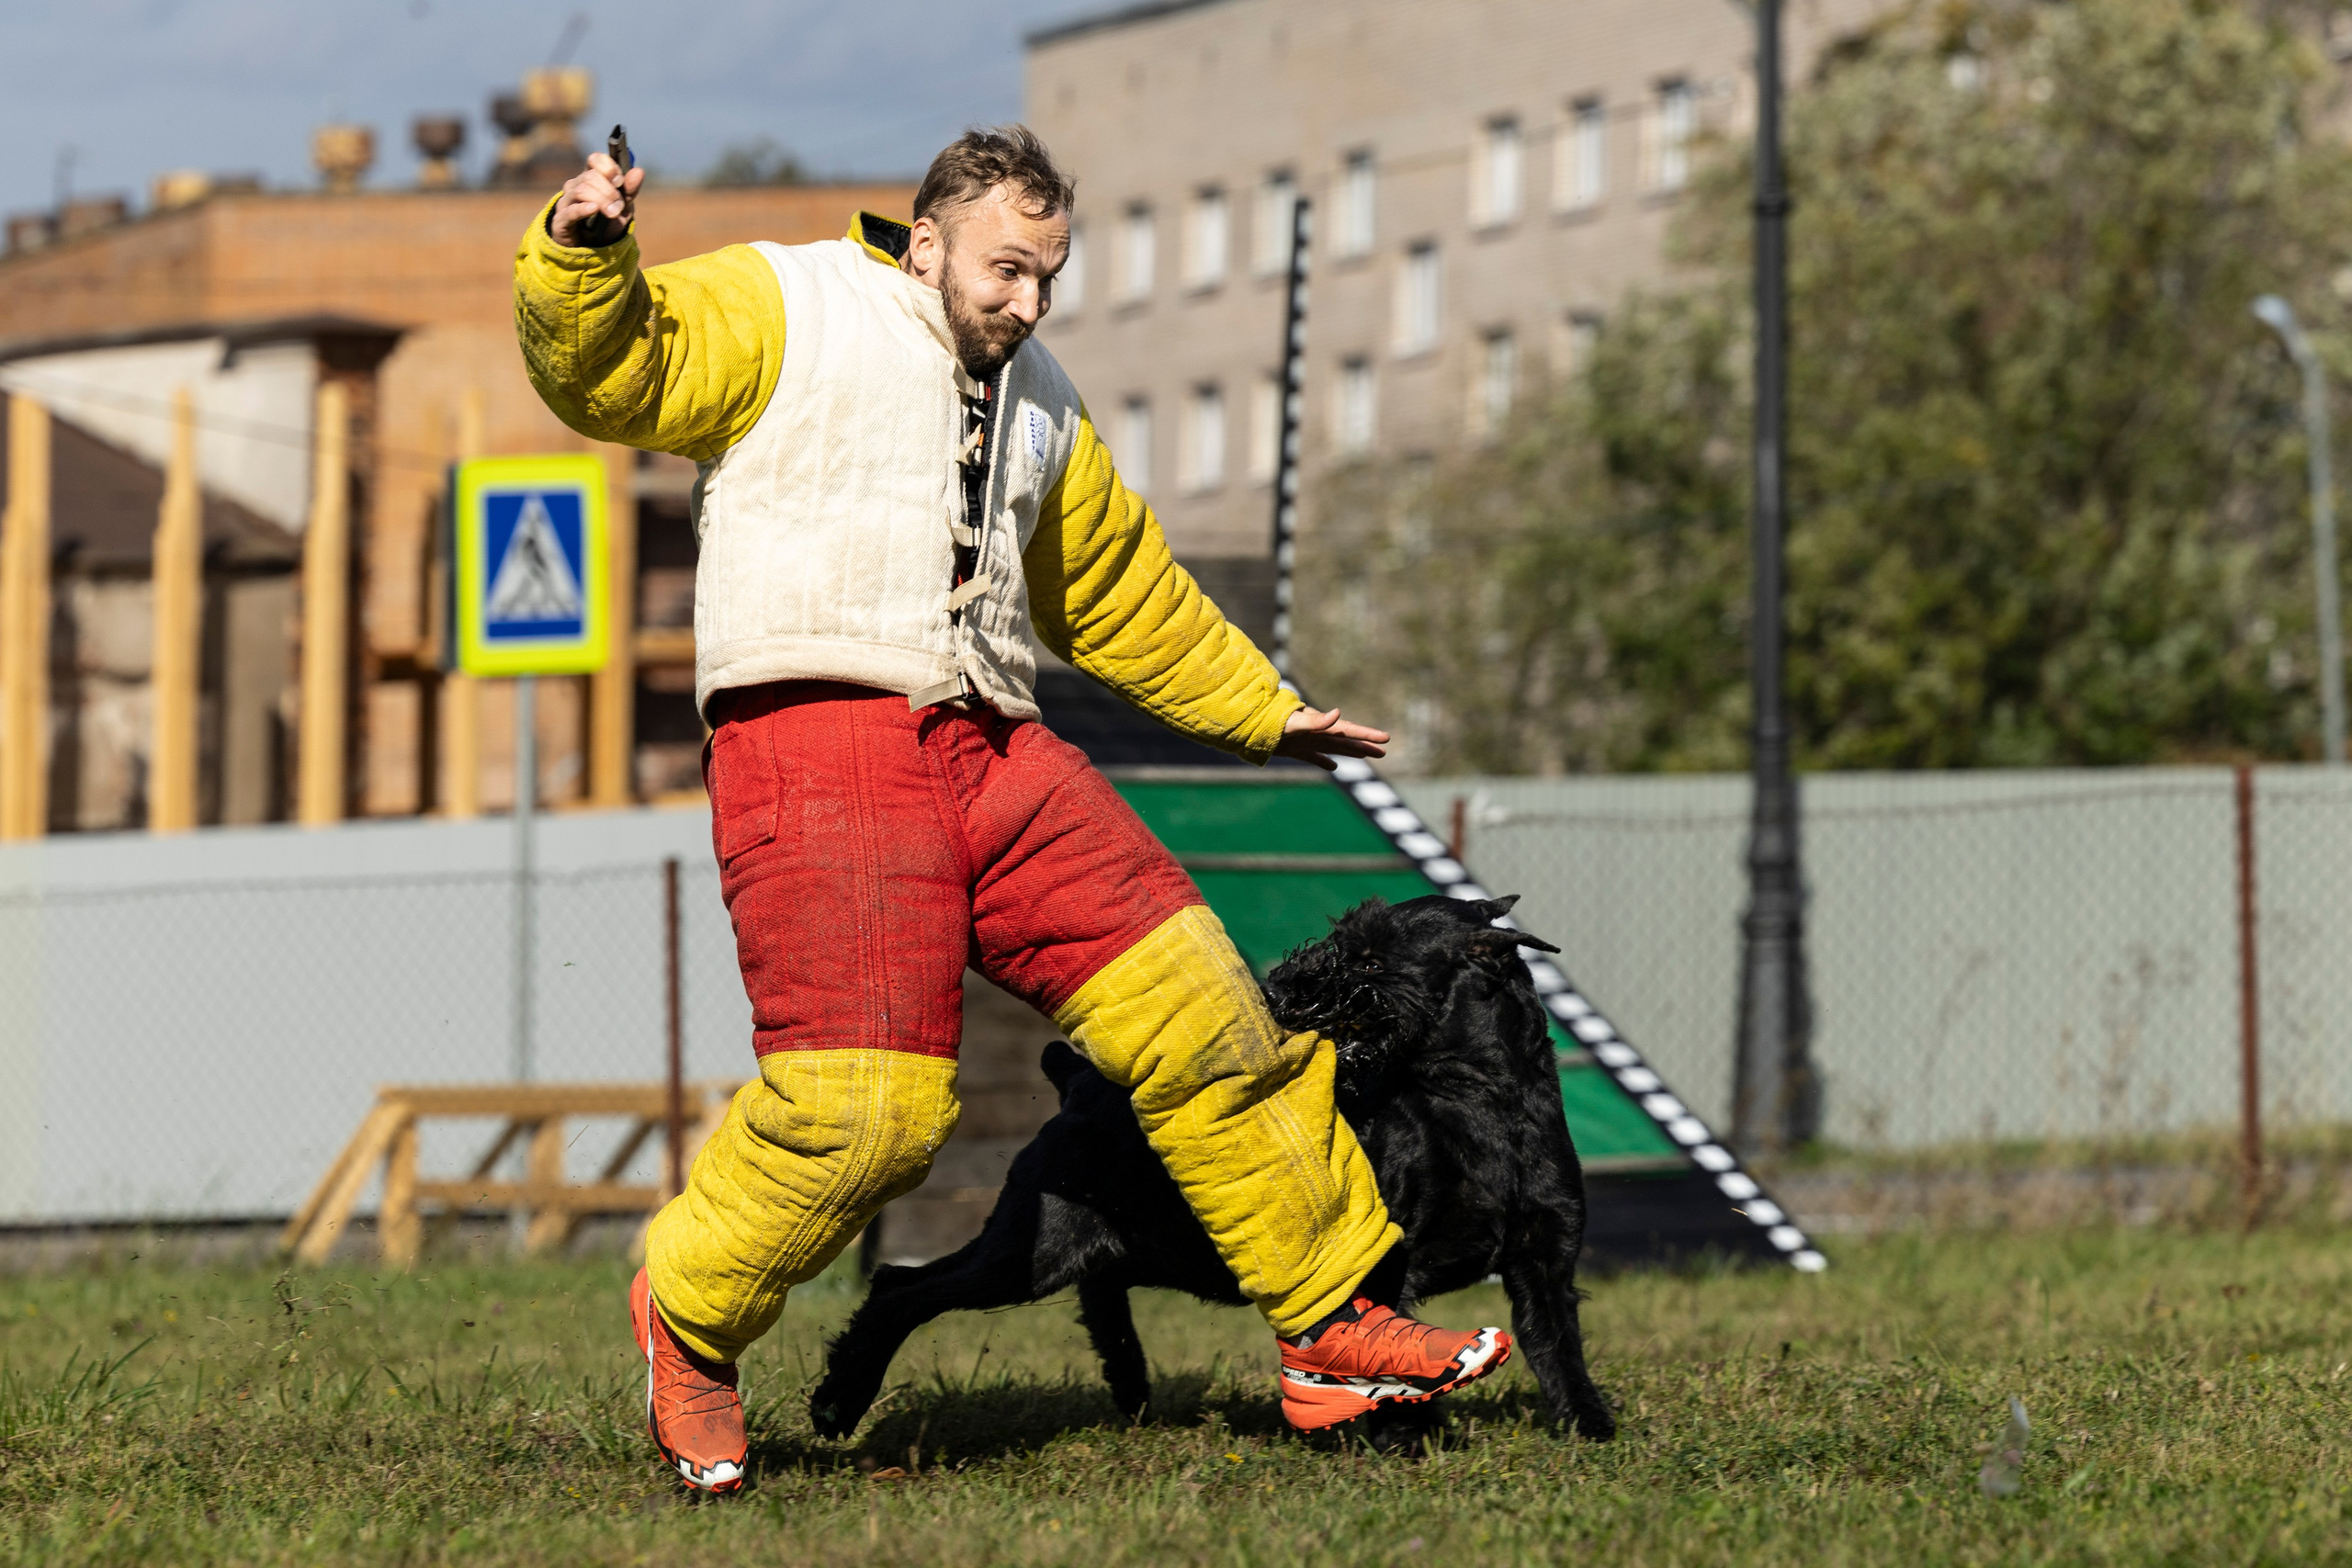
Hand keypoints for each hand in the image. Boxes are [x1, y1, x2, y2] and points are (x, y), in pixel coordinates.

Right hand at [550, 152, 643, 247]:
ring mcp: (566, 202)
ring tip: (613, 213)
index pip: (594, 160)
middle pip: (590, 177)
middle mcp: (575, 186)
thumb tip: (638, 171)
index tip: (620, 181)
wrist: (595, 250)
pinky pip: (570, 210)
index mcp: (590, 178)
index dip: (608, 167)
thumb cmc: (607, 224)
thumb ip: (629, 189)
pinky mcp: (561, 220)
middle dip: (609, 190)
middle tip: (619, 206)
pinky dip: (583, 208)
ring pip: (581, 190)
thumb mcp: (623, 207)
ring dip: (601, 200)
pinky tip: (594, 209)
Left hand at [1273, 704, 1389, 770]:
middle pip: (1346, 741)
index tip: (1386, 738)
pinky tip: (1333, 768)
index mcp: (1321, 727)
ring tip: (1366, 755)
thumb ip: (1317, 721)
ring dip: (1350, 752)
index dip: (1368, 735)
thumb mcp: (1297, 722)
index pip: (1349, 731)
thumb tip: (1338, 713)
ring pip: (1334, 748)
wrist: (1252, 724)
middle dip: (1365, 746)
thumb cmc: (1275, 721)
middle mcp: (1317, 733)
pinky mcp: (1295, 749)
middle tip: (1384, 751)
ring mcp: (1307, 741)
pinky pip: (1314, 758)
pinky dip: (1324, 762)